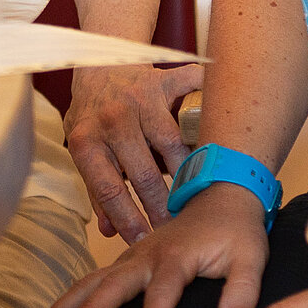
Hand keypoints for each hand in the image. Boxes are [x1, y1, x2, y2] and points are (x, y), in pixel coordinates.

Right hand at [28, 179, 269, 307]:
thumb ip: (242, 293)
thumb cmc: (237, 230)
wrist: (221, 193)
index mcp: (176, 255)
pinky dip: (71, 298)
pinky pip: (92, 279)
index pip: (163, 292)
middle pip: (110, 283)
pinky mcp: (126, 261)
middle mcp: (146, 254)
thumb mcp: (252, 260)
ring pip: (91, 280)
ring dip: (65, 305)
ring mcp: (131, 256)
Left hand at [67, 62, 204, 239]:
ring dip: (188, 176)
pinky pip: (191, 96)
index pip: (108, 188)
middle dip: (163, 208)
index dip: (128, 219)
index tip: (145, 242)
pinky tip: (223, 128)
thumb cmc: (93, 115)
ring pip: (172, 145)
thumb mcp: (84, 150)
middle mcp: (112, 118)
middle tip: (179, 230)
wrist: (98, 65)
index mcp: (86, 139)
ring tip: (199, 199)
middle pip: (144, 173)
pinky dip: (210, 106)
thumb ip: (96, 189)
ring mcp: (139, 98)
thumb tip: (108, 231)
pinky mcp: (163, 80)